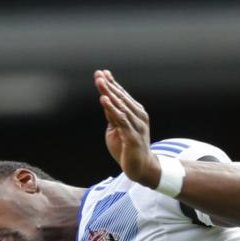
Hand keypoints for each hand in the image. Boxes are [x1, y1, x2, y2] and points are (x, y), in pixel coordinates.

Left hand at [94, 69, 160, 187]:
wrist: (141, 168)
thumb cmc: (128, 149)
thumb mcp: (117, 129)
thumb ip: (112, 116)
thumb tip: (105, 101)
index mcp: (136, 113)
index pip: (122, 96)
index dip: (112, 84)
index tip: (102, 73)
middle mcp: (138, 116)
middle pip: (121, 98)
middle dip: (109, 85)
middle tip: (98, 74)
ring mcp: (137, 126)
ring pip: (121, 106)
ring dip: (109, 93)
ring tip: (99, 82)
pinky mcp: (133, 136)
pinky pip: (121, 120)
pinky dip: (112, 109)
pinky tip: (104, 100)